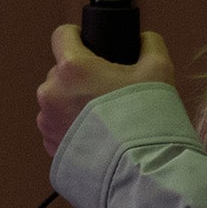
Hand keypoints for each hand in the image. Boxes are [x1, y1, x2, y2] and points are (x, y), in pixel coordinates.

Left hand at [37, 24, 174, 158]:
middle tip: (108, 90)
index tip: (90, 44)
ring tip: (103, 119)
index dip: (77, 36)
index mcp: (73, 68)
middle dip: (81, 77)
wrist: (139, 172)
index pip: (62, 35)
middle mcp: (51, 92)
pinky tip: (97, 137)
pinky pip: (57, 127)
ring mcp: (47, 122)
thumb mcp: (159, 70)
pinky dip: (72, 128)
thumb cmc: (146, 118)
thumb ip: (149, 45)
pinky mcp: (49, 147)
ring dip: (74, 104)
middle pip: (62, 72)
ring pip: (58, 101)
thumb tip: (144, 39)